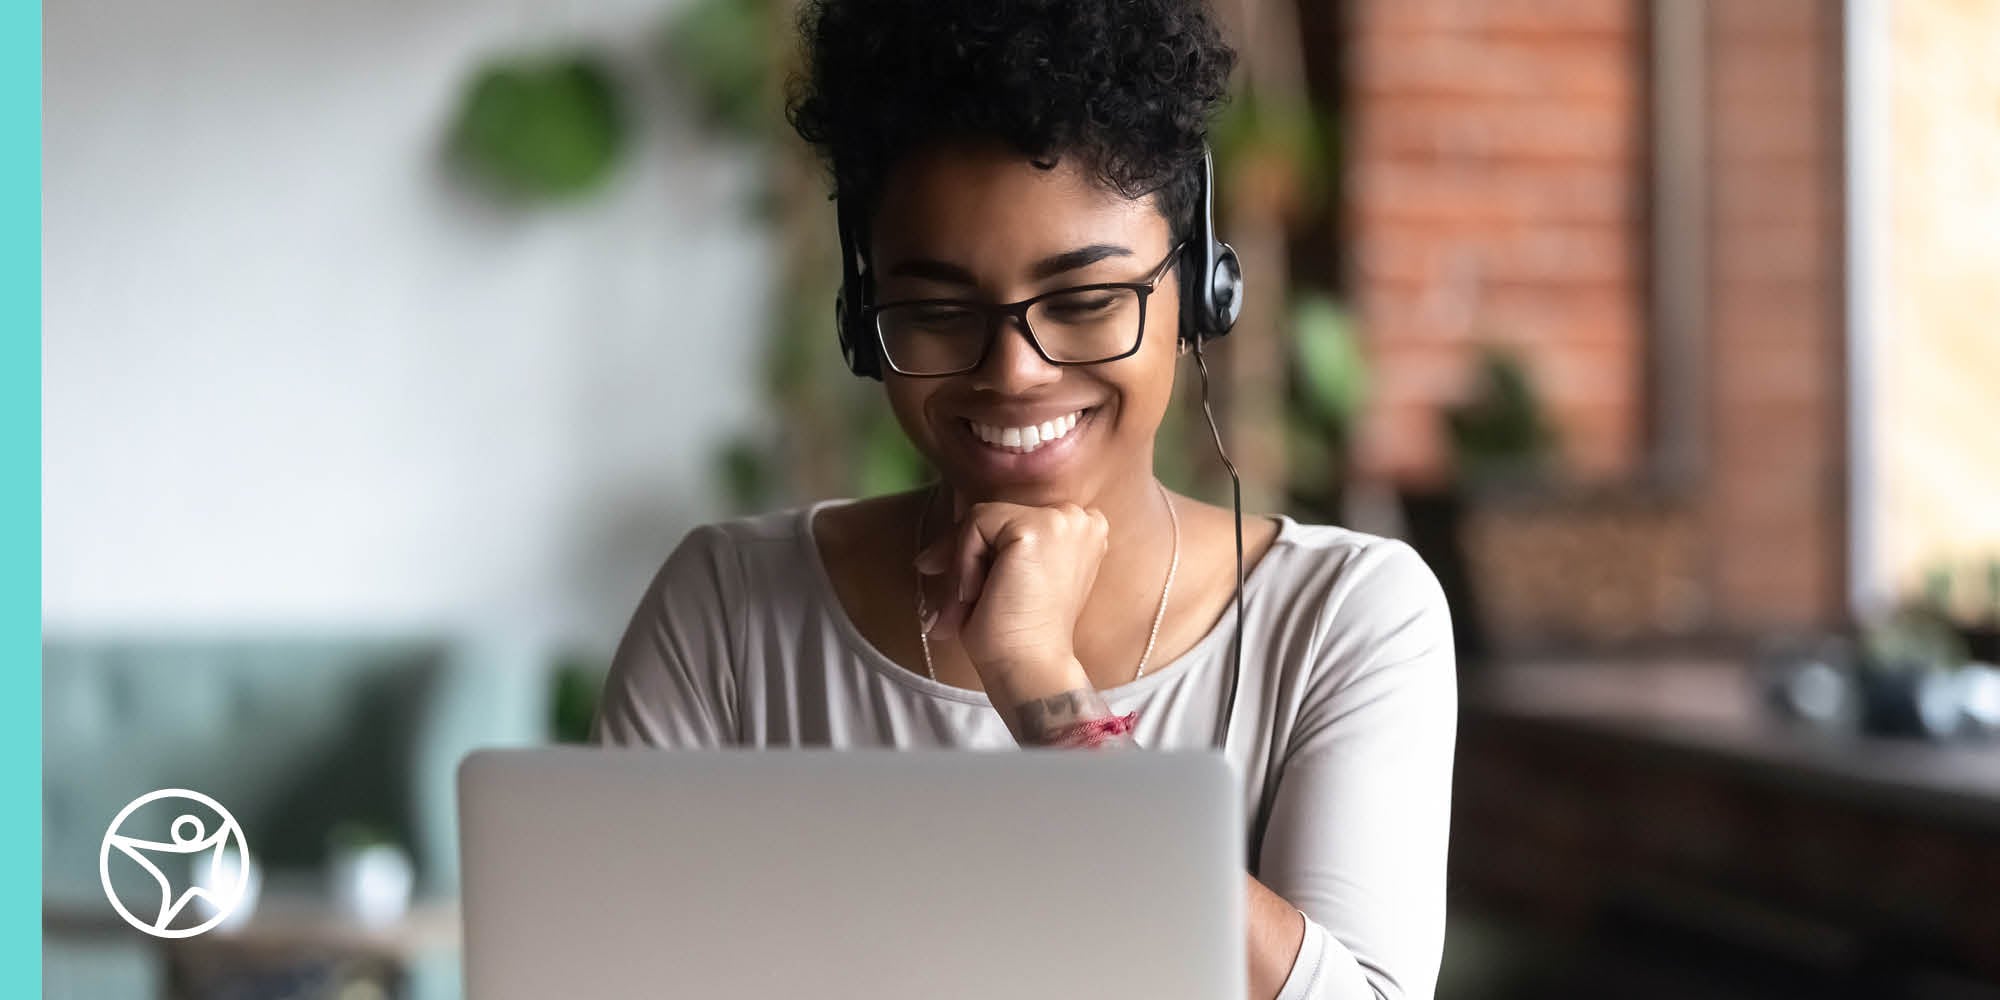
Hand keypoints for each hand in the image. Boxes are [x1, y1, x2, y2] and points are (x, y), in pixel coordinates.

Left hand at [914, 494, 1109, 685]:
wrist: (1031, 667)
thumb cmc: (1019, 634)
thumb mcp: (1008, 581)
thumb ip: (989, 552)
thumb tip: (927, 557)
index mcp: (1081, 531)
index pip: (1015, 520)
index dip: (983, 547)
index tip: (963, 583)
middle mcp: (1078, 518)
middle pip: (997, 515)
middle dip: (965, 554)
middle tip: (953, 600)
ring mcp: (1061, 519)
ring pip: (983, 519)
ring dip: (963, 563)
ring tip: (966, 605)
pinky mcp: (1036, 527)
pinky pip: (976, 524)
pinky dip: (964, 561)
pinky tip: (976, 594)